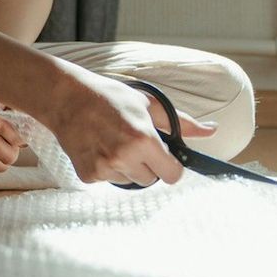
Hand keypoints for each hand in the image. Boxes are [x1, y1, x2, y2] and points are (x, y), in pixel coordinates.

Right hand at [34, 64, 216, 186]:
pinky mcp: (88, 174)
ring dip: (126, 167)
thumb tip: (213, 130)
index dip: (169, 164)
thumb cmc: (107, 96)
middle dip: (146, 164)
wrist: (64, 97)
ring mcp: (105, 168)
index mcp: (144, 139)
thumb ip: (180, 121)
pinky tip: (97, 146)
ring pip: (130, 181)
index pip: (173, 174)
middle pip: (151, 179)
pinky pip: (108, 180)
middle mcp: (125, 157)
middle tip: (131, 141)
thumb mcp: (146, 103)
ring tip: (112, 141)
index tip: (160, 153)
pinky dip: (105, 168)